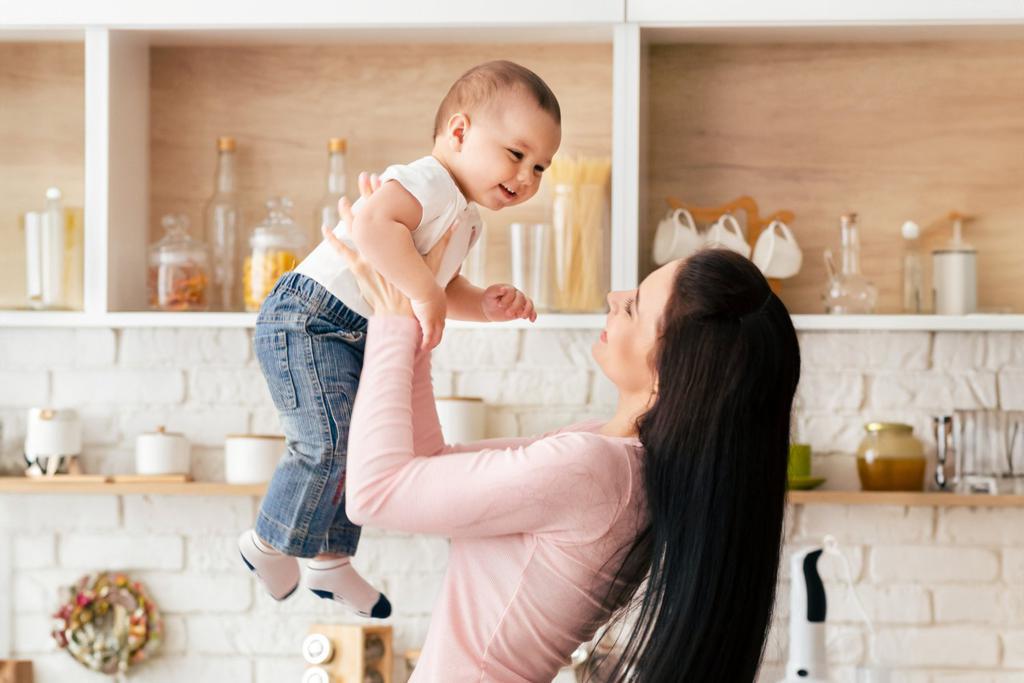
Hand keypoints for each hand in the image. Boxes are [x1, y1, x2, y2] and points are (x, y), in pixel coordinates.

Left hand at [321, 172, 454, 346]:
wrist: (402, 315)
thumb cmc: (418, 291)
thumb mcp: (436, 265)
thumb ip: (444, 243)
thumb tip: (457, 223)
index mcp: (398, 242)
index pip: (390, 211)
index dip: (385, 194)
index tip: (383, 178)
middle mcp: (381, 247)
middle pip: (371, 214)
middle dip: (368, 194)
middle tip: (365, 177)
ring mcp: (367, 257)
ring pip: (354, 229)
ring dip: (349, 212)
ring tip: (344, 199)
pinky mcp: (358, 269)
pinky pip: (342, 252)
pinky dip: (333, 240)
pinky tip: (326, 229)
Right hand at [411, 287, 446, 349]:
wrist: (423, 285)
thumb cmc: (421, 283)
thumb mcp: (423, 288)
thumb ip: (420, 291)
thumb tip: (413, 286)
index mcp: (441, 304)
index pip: (440, 318)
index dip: (436, 326)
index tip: (431, 330)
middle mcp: (441, 314)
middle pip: (441, 329)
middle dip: (436, 337)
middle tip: (430, 344)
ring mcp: (436, 319)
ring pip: (437, 336)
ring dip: (432, 344)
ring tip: (426, 349)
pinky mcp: (429, 323)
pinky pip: (429, 337)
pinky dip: (426, 344)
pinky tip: (422, 349)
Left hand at [482, 284, 536, 322]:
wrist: (489, 308)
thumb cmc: (489, 299)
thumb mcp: (489, 293)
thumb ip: (496, 290)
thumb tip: (503, 289)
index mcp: (509, 288)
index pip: (512, 291)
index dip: (507, 299)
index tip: (500, 305)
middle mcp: (516, 294)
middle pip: (521, 298)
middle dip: (515, 306)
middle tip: (507, 313)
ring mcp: (520, 302)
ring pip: (529, 303)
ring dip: (527, 310)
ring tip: (522, 317)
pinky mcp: (522, 310)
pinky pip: (531, 311)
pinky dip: (533, 315)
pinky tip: (531, 320)